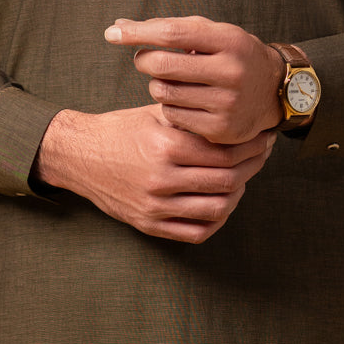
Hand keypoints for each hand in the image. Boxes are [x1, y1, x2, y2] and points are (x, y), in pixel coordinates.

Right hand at [35, 103, 275, 243]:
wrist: (79, 155)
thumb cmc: (121, 129)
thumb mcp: (155, 113)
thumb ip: (192, 116)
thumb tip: (233, 111)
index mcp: (166, 146)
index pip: (225, 152)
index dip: (251, 146)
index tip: (263, 138)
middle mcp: (162, 179)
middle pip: (227, 180)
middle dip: (253, 166)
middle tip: (263, 154)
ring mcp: (155, 206)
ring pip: (216, 209)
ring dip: (238, 193)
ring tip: (244, 177)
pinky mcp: (149, 224)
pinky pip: (195, 232)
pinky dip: (216, 220)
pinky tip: (222, 203)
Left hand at [106, 15, 283, 144]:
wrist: (273, 91)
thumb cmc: (232, 55)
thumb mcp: (212, 33)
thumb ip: (169, 27)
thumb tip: (118, 26)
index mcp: (229, 40)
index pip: (172, 33)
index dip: (138, 33)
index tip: (111, 33)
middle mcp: (232, 71)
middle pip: (163, 65)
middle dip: (144, 60)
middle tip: (146, 59)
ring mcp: (228, 103)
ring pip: (164, 93)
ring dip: (157, 85)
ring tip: (172, 80)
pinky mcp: (221, 130)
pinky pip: (173, 116)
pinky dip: (170, 107)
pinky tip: (184, 100)